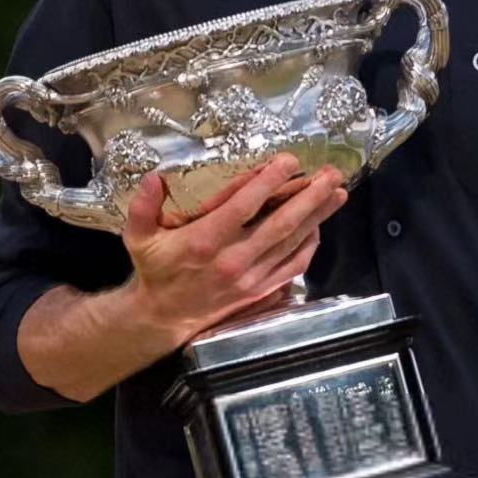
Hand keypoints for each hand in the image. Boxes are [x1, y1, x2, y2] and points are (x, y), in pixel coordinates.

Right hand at [122, 153, 346, 344]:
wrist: (164, 317)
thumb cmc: (156, 270)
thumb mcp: (139, 237)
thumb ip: (143, 207)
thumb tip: (154, 176)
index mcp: (205, 241)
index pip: (244, 206)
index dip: (269, 182)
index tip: (289, 160)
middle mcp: (233, 260)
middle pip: (281, 224)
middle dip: (310, 197)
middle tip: (331, 174)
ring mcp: (251, 278)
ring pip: (292, 243)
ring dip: (318, 217)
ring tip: (338, 193)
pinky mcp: (261, 292)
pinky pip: (293, 267)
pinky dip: (310, 246)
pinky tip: (320, 226)